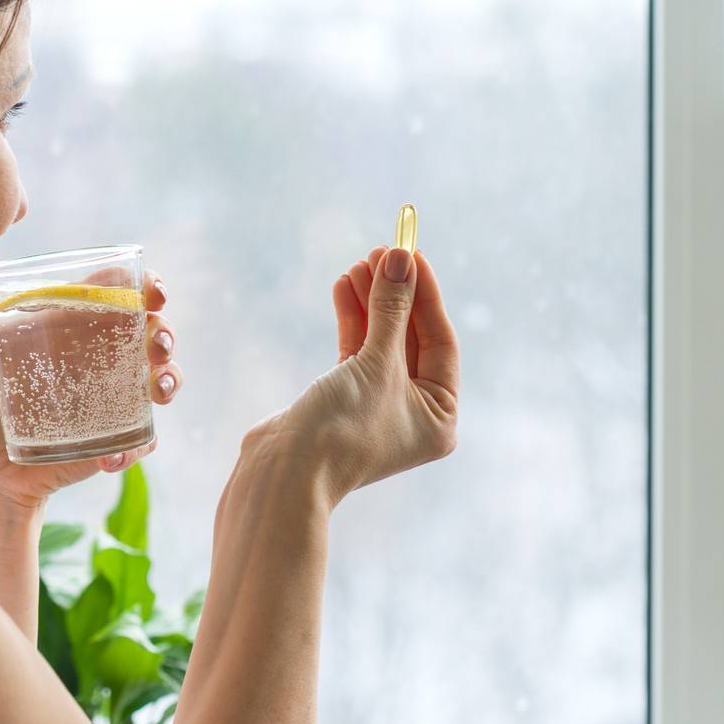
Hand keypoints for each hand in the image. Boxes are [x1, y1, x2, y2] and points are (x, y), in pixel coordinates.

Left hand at [0, 269, 184, 510]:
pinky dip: (136, 446)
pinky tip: (110, 457)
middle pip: (148, 331)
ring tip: (159, 390)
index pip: (113, 293)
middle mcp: (94, 358)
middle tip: (156, 342)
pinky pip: (140, 440)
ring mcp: (107, 399)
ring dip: (170, 378)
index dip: (142, 285)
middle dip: (164, 331)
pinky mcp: (109, 440)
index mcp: (63, 328)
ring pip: (159, 379)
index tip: (152, 290)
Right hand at [254, 245, 458, 507]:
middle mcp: (413, 414)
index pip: (441, 341)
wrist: (283, 473)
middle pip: (411, 339)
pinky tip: (343, 287)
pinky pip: (355, 352)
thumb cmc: (340, 427)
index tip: (410, 252)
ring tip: (358, 264)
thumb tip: (400, 257)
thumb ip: (391, 308)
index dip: (425, 293)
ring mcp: (377, 407)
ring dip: (370, 302)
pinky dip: (351, 321)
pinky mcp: (343, 400)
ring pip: (380, 342)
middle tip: (381, 251)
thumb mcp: (375, 362)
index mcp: (440, 416)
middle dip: (395, 294)